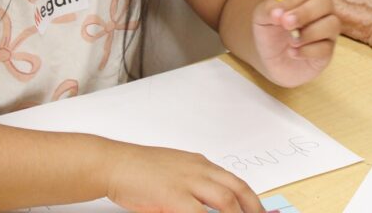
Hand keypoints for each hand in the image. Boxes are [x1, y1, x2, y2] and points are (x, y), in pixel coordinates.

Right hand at [105, 142, 264, 212]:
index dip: (250, 199)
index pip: (234, 181)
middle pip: (236, 190)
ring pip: (225, 200)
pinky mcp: (174, 195)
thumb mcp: (172, 174)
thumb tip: (203, 208)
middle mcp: (199, 170)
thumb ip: (191, 189)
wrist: (113, 164)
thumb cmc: (137, 171)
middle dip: (253, 209)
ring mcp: (188, 181)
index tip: (258, 212)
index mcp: (199, 164)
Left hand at [252, 0, 338, 87]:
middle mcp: (319, 11)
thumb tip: (278, 12)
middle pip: (325, 3)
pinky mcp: (328, 50)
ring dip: (310, 33)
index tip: (278, 16)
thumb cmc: (270, 36)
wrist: (273, 63)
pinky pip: (326, 47)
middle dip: (306, 13)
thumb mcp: (261, 21)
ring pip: (332, 23)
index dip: (292, 1)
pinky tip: (293, 53)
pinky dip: (308, 51)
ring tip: (291, 42)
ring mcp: (326, 30)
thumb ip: (267, 11)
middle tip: (287, 24)